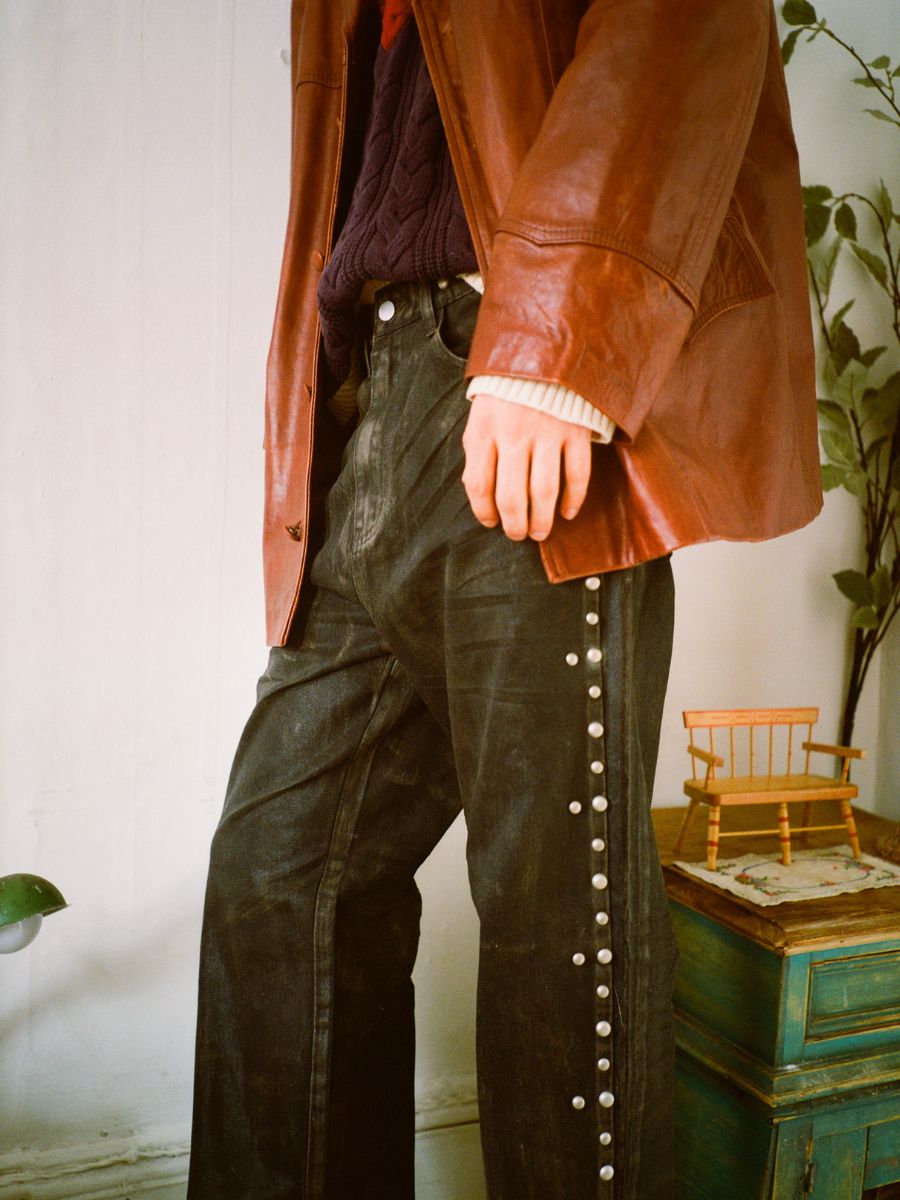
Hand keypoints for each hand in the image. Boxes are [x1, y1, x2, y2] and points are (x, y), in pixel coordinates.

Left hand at [461, 394, 591, 541]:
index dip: (484, 512)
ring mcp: (547, 433)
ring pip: (544, 492)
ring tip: (539, 533)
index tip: (491, 522)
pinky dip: (573, 499)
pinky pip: (577, 474)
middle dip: (514, 525)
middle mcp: (514, 434)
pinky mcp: (575, 431)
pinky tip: (567, 512)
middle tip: (518, 534)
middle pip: (512, 496)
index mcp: (484, 430)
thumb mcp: (481, 418)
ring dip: (542, 520)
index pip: (479, 485)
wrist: (543, 355)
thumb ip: (478, 453)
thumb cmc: (506, 394)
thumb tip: (481, 497)